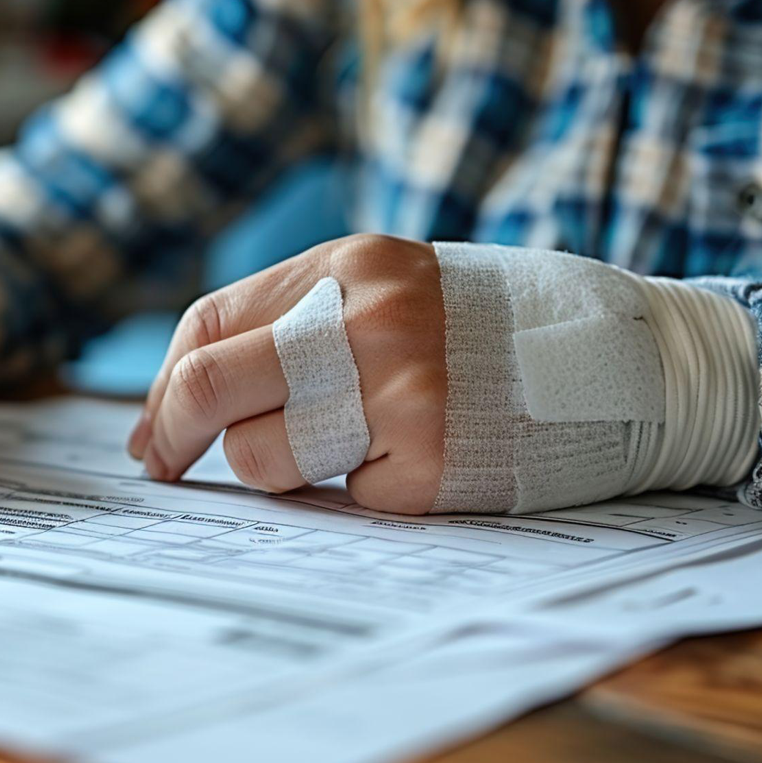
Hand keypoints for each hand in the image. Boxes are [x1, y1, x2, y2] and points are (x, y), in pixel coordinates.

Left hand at [127, 234, 445, 513]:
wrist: (608, 362)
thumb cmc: (472, 333)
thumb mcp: (384, 292)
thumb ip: (285, 329)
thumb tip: (161, 421)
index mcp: (349, 265)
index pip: (210, 323)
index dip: (165, 386)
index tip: (153, 434)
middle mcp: (368, 321)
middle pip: (212, 385)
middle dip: (171, 434)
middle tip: (161, 466)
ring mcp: (401, 394)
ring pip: (262, 456)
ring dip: (279, 467)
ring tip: (348, 445)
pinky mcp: (429, 466)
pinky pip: (340, 497)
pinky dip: (361, 490)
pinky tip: (414, 460)